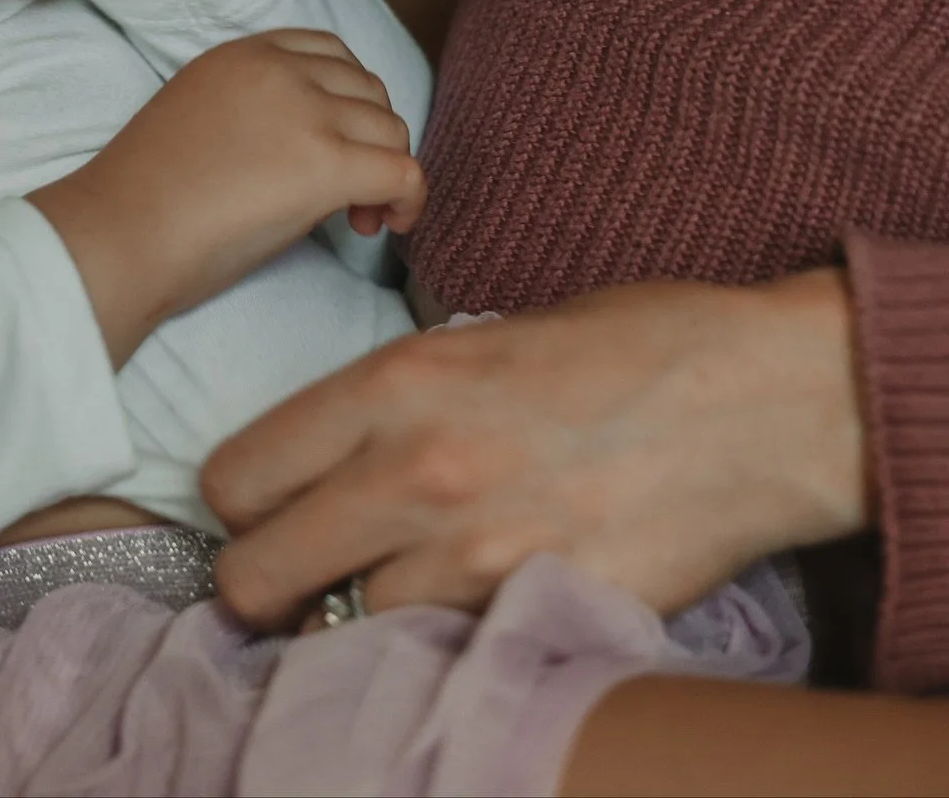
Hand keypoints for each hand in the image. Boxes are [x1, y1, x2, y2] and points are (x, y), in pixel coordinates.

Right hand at [29, 30, 423, 364]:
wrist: (118, 231)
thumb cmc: (148, 198)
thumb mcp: (205, 118)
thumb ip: (262, 112)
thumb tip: (322, 151)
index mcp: (244, 52)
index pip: (330, 54)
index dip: (348, 103)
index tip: (334, 149)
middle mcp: (280, 69)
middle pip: (369, 90)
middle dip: (372, 139)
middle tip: (352, 197)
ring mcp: (305, 111)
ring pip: (392, 130)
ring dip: (388, 173)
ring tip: (358, 218)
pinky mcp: (324, 162)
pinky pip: (403, 172)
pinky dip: (409, 201)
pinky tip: (384, 227)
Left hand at [202, 272, 868, 627]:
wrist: (761, 397)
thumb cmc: (635, 343)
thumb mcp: (490, 336)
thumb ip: (403, 397)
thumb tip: (343, 453)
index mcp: (398, 383)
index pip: (238, 475)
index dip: (236, 503)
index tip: (258, 511)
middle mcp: (416, 473)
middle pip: (255, 576)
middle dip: (259, 585)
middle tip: (292, 580)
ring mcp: (479, 559)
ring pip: (343, 634)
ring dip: (354, 626)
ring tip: (393, 597)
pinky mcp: (541, 617)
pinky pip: (443, 662)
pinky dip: (439, 655)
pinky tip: (466, 623)